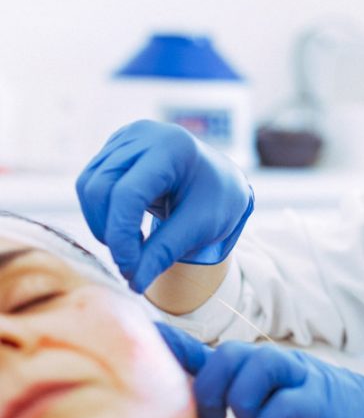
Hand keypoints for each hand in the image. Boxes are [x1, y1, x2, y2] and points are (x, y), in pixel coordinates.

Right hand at [76, 120, 253, 292]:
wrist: (221, 180)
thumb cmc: (218, 200)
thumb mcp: (201, 227)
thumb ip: (165, 251)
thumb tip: (134, 282)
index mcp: (173, 147)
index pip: (128, 193)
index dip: (121, 234)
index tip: (130, 269)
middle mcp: (145, 135)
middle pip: (101, 188)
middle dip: (110, 231)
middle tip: (133, 261)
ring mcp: (126, 138)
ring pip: (89, 187)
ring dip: (102, 224)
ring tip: (133, 245)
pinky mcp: (115, 149)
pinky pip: (91, 184)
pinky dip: (101, 212)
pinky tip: (125, 227)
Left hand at [155, 323, 363, 417]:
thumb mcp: (295, 405)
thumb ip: (260, 396)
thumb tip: (221, 398)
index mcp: (278, 367)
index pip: (221, 350)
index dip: (182, 346)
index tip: (149, 340)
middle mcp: (289, 365)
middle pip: (231, 352)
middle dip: (213, 384)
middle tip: (221, 416)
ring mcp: (308, 380)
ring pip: (254, 368)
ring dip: (241, 403)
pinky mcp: (325, 403)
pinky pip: (284, 406)